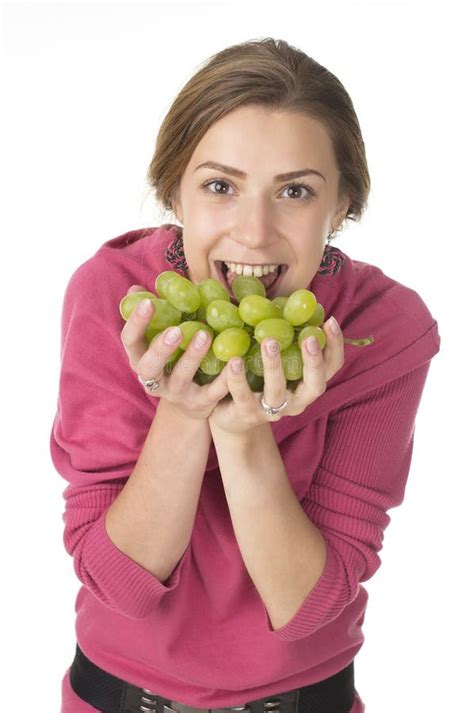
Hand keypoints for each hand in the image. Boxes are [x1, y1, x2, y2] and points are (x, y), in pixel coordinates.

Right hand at [121, 285, 229, 420]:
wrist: (189, 406)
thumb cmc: (172, 361)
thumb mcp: (159, 339)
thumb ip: (153, 314)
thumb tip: (136, 288)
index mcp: (141, 359)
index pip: (130, 342)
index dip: (136, 323)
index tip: (148, 303)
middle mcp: (153, 379)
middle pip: (149, 367)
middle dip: (160, 348)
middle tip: (176, 330)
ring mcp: (176, 393)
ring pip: (180, 377)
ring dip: (191, 356)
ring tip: (205, 334)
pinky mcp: (200, 403)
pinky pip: (212, 392)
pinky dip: (224, 378)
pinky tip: (234, 360)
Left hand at [208, 318, 344, 434]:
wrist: (232, 416)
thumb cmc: (259, 378)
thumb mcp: (276, 359)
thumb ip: (284, 337)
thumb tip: (286, 300)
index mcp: (307, 383)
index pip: (332, 366)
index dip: (335, 346)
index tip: (330, 321)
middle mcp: (296, 400)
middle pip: (316, 385)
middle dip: (314, 362)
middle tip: (308, 338)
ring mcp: (272, 410)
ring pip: (277, 391)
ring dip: (274, 366)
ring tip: (269, 342)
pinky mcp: (246, 414)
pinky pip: (243, 396)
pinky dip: (239, 378)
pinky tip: (234, 360)